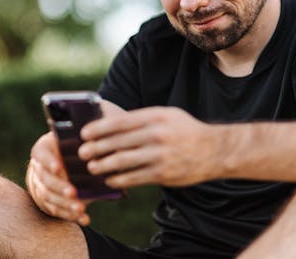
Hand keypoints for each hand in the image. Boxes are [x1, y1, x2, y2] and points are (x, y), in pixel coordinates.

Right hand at [26, 132, 91, 224]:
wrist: (64, 161)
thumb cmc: (74, 147)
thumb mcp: (76, 143)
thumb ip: (86, 147)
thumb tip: (101, 154)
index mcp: (44, 149)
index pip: (42, 154)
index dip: (49, 161)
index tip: (58, 167)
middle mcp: (38, 168)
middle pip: (46, 179)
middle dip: (60, 187)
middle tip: (73, 193)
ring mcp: (40, 186)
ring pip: (50, 197)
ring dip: (65, 204)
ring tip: (80, 209)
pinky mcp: (47, 202)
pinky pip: (57, 210)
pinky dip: (70, 215)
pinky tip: (84, 219)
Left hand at [79, 104, 217, 187]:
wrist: (214, 150)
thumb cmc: (185, 130)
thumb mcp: (167, 115)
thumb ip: (143, 118)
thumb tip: (112, 123)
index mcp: (156, 117)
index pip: (120, 122)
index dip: (99, 129)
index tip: (84, 134)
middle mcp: (157, 135)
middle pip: (117, 143)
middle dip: (96, 149)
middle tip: (81, 153)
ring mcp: (160, 156)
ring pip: (123, 162)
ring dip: (103, 166)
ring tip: (92, 168)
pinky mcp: (163, 174)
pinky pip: (134, 177)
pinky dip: (118, 179)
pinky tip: (110, 179)